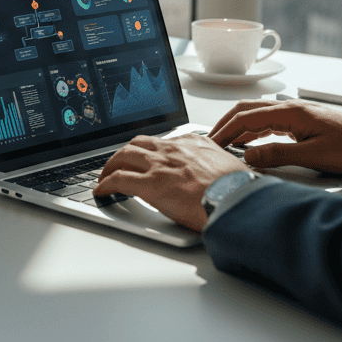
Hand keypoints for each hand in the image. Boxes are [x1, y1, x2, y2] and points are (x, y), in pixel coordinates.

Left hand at [94, 134, 248, 231]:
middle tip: (119, 164)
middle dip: (124, 153)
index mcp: (193, 143)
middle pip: (137, 144)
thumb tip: (218, 174)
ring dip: (111, 166)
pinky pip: (118, 179)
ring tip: (105, 175)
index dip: (149, 150)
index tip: (145, 156)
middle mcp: (173, 150)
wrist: (238, 199)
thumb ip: (216, 165)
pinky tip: (101, 190)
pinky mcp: (150, 184)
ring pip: (123, 156)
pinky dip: (106, 184)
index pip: (163, 141)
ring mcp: (159, 166)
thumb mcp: (230, 167)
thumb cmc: (240, 189)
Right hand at [209, 99, 341, 173]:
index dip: (224, 132)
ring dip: (239, 128)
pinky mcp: (304, 122)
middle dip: (225, 125)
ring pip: (257, 115)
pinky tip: (252, 143)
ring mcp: (298, 114)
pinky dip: (254, 131)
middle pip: (247, 111)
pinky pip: (270, 122)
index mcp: (291, 112)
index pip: (245, 118)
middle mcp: (292, 108)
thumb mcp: (313, 157)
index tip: (210, 145)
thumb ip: (277, 155)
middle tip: (210, 142)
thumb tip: (248, 157)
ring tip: (226, 144)